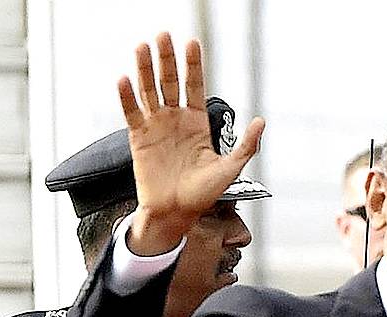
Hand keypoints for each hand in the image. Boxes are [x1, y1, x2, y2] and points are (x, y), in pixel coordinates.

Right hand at [116, 33, 263, 255]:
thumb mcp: (230, 168)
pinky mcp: (138, 137)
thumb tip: (261, 121)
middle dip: (167, 58)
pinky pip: (131, 112)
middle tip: (163, 35)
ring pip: (148, 90)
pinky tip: (125, 78)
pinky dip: (127, 96)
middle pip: (169, 82)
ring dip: (145, 68)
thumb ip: (246, 145)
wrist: (177, 212)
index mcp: (197, 123)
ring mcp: (155, 126)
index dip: (193, 66)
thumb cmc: (204, 193)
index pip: (195, 87)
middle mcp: (175, 120)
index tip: (193, 43)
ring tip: (142, 46)